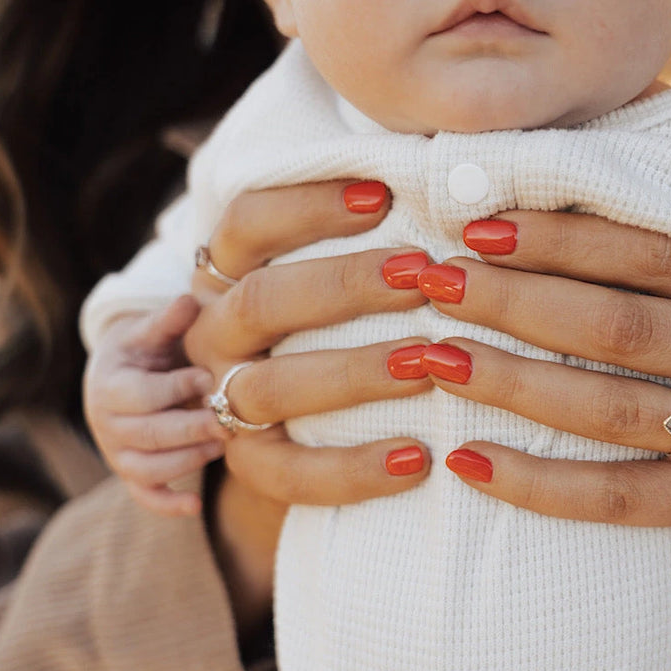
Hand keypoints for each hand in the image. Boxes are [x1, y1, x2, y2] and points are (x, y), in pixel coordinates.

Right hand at [84, 295, 224, 515]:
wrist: (122, 374)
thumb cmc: (146, 349)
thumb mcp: (151, 330)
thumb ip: (168, 321)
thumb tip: (188, 301)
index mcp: (109, 384)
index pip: (141, 394)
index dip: (175, 388)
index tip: (209, 378)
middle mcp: (106, 422)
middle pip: (147, 434)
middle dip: (190, 429)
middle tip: (227, 422)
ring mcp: (116, 452)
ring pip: (146, 468)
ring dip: (186, 461)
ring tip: (221, 445)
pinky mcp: (130, 473)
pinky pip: (144, 495)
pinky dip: (167, 505)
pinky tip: (195, 507)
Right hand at [181, 179, 434, 633]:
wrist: (302, 422)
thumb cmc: (341, 320)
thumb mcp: (337, 274)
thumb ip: (373, 236)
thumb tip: (455, 196)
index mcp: (227, 272)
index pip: (248, 222)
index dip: (308, 205)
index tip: (382, 195)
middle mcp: (215, 332)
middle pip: (262, 300)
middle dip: (346, 284)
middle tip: (424, 275)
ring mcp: (223, 400)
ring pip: (273, 387)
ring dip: (355, 371)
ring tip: (430, 363)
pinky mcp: (250, 465)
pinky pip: (292, 474)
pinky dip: (354, 469)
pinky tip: (418, 459)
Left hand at [419, 213, 670, 587]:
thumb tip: (574, 234)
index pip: (652, 252)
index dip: (560, 238)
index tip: (480, 225)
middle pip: (617, 322)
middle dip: (513, 298)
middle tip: (433, 281)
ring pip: (608, 403)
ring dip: (509, 378)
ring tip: (434, 357)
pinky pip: (618, 495)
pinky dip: (540, 482)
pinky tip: (472, 463)